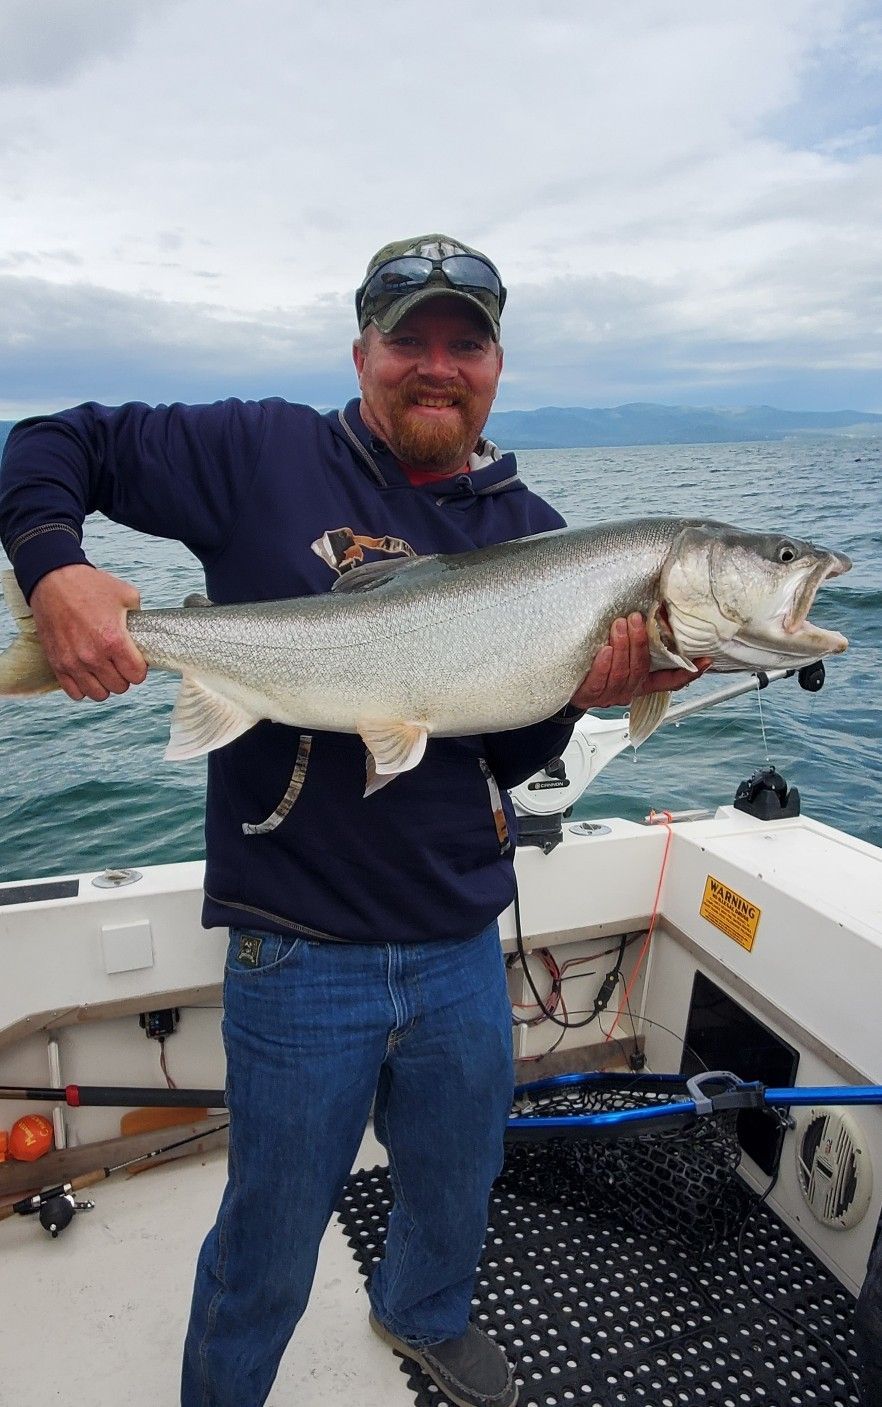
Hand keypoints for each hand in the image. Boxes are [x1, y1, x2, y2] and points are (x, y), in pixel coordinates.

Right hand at [30, 564, 147, 701]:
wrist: (53, 580)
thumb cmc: (89, 586)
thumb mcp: (126, 595)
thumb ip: (140, 617)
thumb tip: (146, 631)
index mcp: (113, 640)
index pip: (136, 676)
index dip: (140, 669)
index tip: (135, 661)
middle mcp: (93, 656)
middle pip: (119, 687)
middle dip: (124, 676)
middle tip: (120, 663)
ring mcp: (73, 662)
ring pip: (98, 694)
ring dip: (105, 684)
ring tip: (104, 670)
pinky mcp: (57, 664)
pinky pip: (75, 692)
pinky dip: (83, 687)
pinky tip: (87, 674)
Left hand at [570, 613, 710, 709]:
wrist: (569, 687)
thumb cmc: (599, 665)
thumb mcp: (622, 655)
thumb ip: (639, 644)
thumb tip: (653, 613)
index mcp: (643, 682)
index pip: (671, 681)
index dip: (688, 672)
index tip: (705, 659)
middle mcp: (630, 690)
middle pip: (641, 668)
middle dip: (640, 642)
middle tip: (636, 618)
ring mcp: (611, 694)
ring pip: (622, 672)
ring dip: (622, 646)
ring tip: (619, 625)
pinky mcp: (591, 695)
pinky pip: (600, 680)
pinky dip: (603, 664)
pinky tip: (604, 650)